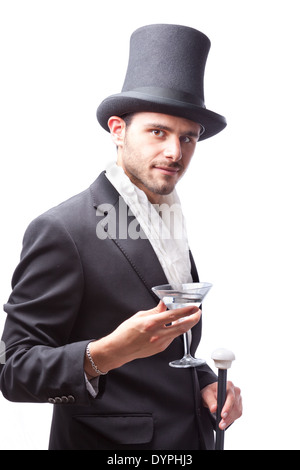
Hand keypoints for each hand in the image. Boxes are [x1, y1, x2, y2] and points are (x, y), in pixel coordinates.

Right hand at [86, 301, 200, 375]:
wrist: (120, 349)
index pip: (173, 316)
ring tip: (186, 318)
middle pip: (182, 327)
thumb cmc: (126, 332)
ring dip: (184, 325)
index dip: (186, 311)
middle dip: (193, 320)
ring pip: (177, 333)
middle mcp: (157, 334)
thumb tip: (164, 304)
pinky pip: (171, 338)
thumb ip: (154, 311)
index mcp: (151, 323)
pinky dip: (174, 331)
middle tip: (198, 313)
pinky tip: (171, 327)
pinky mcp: (160, 349)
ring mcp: (160, 343)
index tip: (194, 307)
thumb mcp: (139, 316)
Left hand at [201, 381, 241, 429]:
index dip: (227, 407)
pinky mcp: (239, 405)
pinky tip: (225, 423)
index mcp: (229, 385)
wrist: (212, 394)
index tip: (222, 415)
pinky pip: (237, 414)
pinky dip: (231, 420)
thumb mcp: (207, 395)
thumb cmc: (210, 392)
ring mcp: (239, 398)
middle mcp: (236, 391)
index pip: (231, 397)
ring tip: (221, 425)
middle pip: (235, 405)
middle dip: (228, 416)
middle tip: (221, 424)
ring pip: (237, 411)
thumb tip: (214, 409)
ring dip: (229, 420)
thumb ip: (210, 401)